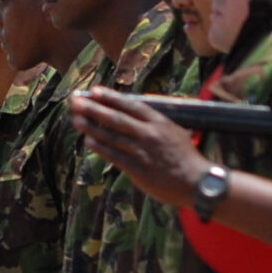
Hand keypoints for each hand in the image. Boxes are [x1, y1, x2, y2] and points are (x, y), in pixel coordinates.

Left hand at [68, 90, 209, 210]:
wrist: (196, 182)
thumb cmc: (185, 156)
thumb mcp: (175, 131)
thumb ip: (155, 122)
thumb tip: (136, 112)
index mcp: (159, 122)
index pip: (131, 105)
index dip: (110, 97)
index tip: (93, 91)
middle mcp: (149, 134)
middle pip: (116, 118)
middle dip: (93, 109)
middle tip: (75, 101)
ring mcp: (142, 151)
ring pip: (111, 137)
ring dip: (91, 127)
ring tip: (76, 119)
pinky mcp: (137, 169)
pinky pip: (114, 156)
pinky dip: (100, 147)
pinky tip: (88, 141)